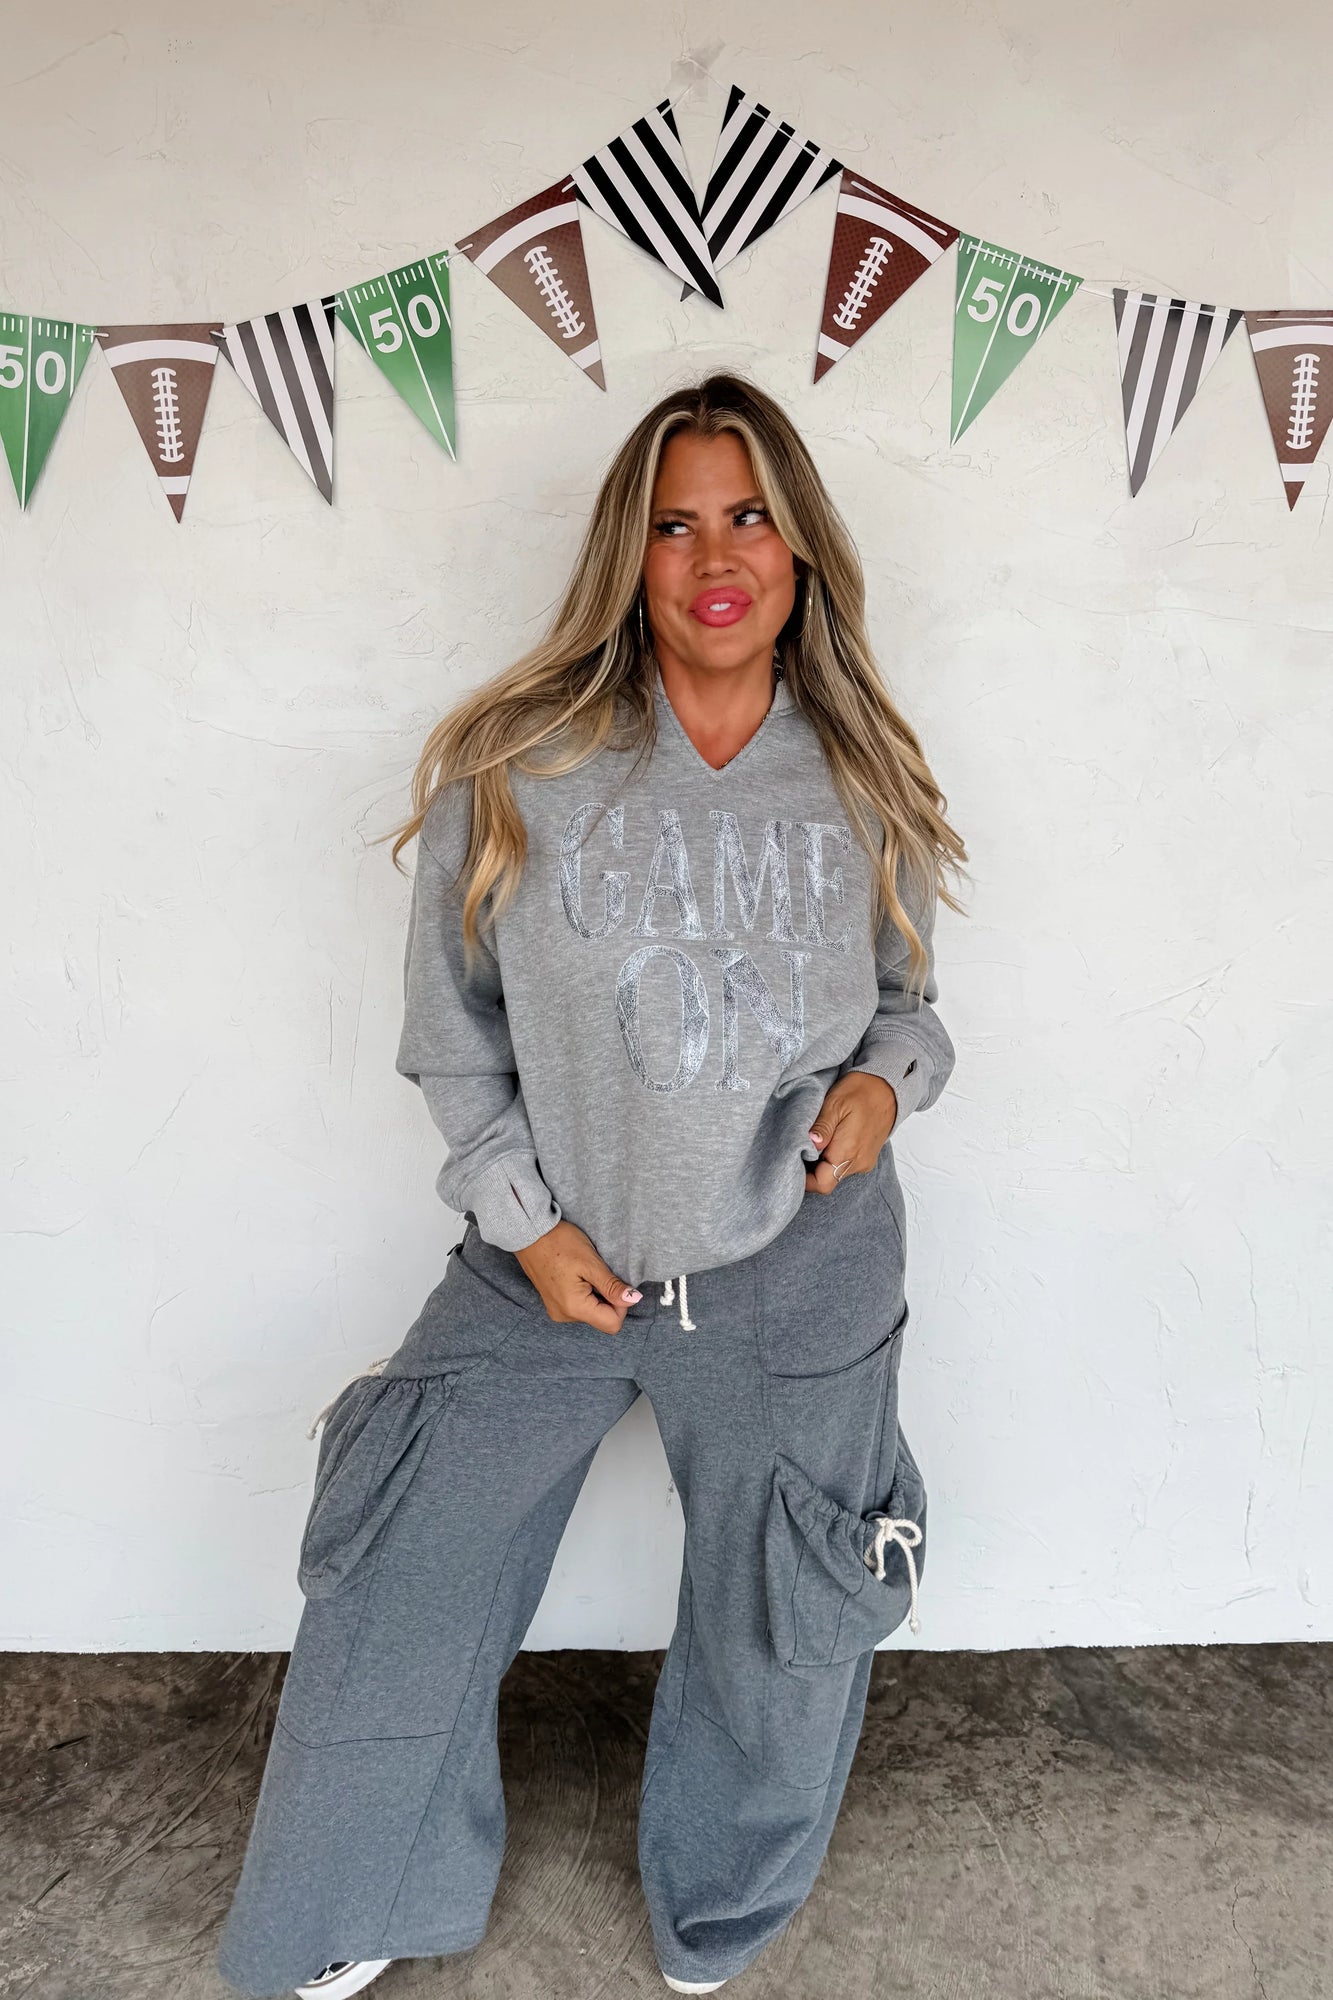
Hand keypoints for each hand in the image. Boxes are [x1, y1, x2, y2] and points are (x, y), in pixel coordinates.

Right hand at [515, 1218, 642, 1333]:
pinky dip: (586, 1294)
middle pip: (602, 1319)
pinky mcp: (555, 1304)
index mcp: (574, 1308)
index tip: (614, 1282)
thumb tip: (633, 1300)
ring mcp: (558, 1311)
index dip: (621, 1304)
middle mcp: (565, 1316)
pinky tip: (577, 1275)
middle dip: (608, 1298)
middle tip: (598, 1273)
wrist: (530, 1233)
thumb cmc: (559, 1243)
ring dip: (597, 1295)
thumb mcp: (591, 1263)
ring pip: (592, 1312)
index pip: (612, 1324)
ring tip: (584, 1272)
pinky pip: (580, 1307)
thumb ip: (612, 1286)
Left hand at [805, 1072, 897, 1193]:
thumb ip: (821, 1127)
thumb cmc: (862, 1091)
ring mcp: (864, 1161)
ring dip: (821, 1163)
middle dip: (810, 1170)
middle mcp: (858, 1162)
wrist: (890, 1087)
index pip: (821, 1184)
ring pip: (835, 1173)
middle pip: (827, 1180)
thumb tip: (809, 1145)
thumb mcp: (835, 1103)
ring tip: (814, 1141)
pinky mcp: (867, 1157)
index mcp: (848, 1151)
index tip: (791, 1163)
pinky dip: (832, 1158)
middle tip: (798, 1149)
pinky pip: (845, 1166)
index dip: (804, 1180)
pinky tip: (828, 1141)